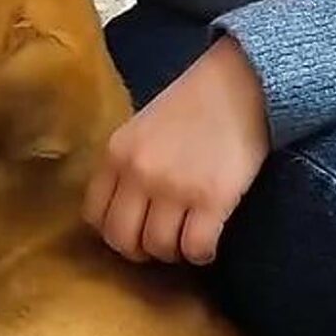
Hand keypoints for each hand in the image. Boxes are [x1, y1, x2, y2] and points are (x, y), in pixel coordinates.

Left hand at [83, 36, 270, 265]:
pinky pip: (195, 248)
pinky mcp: (212, 199)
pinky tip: (208, 243)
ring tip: (187, 240)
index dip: (114, 232)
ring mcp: (174, 188)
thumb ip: (127, 165)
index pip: (95, 216)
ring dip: (174, 252)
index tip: (134, 231)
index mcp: (116, 154)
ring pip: (159, 248)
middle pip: (122, 240)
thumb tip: (126, 210)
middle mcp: (138, 173)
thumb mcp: (142, 128)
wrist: (240, 82)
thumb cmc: (194, 104)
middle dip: (141, 251)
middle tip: (161, 243)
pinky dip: (201, 254)